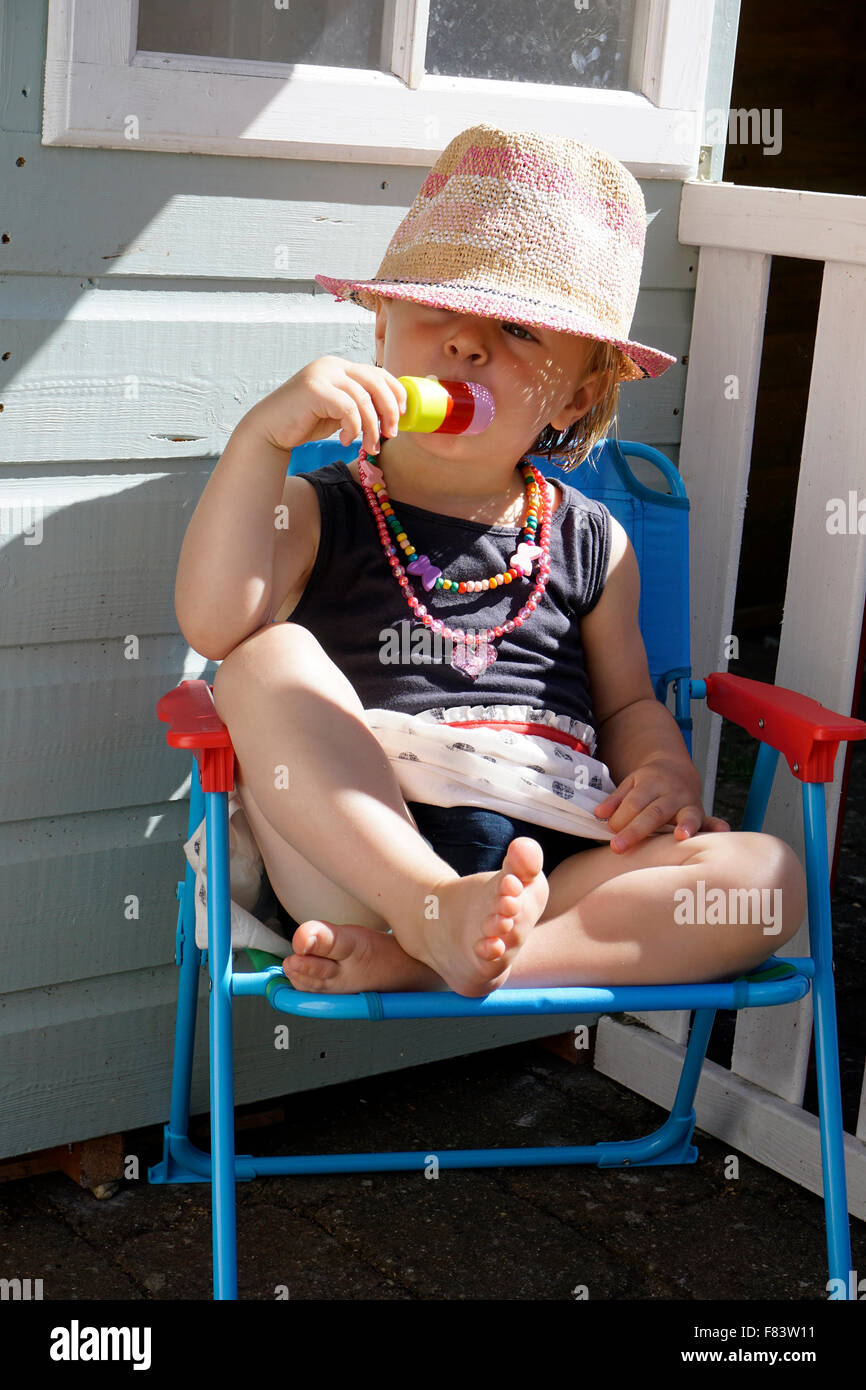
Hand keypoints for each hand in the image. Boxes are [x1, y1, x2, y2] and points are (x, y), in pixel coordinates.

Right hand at [249, 357, 407, 456]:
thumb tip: (392, 414)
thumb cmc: (305, 422)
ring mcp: (322, 374)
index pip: (378, 372)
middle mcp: (332, 365)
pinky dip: (352, 428)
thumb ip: (359, 405)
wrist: (269, 430)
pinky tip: (344, 440)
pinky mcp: (314, 389)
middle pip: (376, 382)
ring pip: (363, 399)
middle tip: (391, 434)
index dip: (396, 393)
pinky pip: (348, 409)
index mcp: (340, 367)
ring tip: (370, 446)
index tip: (403, 415)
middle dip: (390, 410)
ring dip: (371, 427)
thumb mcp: (339, 411)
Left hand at [592, 757, 730, 852]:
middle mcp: (671, 793)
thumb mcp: (629, 784)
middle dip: (636, 830)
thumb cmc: (648, 783)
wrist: (675, 770)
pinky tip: (723, 832)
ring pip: (685, 814)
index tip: (611, 833)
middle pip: (653, 812)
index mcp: (650, 783)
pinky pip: (711, 820)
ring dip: (685, 825)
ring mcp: (688, 803)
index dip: (621, 819)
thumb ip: (615, 799)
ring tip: (681, 837)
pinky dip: (717, 826)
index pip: (633, 803)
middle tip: (617, 847)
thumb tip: (599, 813)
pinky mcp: (701, 813)